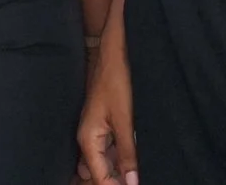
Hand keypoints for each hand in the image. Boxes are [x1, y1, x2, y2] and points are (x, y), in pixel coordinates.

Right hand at [76, 36, 137, 184]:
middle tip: (136, 180)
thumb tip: (132, 182)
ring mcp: (95, 133)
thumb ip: (127, 153)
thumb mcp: (125, 120)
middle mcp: (88, 139)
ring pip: (105, 162)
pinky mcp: (103, 126)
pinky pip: (109, 150)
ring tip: (137, 173)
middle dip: (115, 181)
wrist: (112, 53)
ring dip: (119, 170)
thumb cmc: (115, 81)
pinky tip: (135, 159)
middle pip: (99, 173)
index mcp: (88, 140)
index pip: (99, 178)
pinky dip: (120, 157)